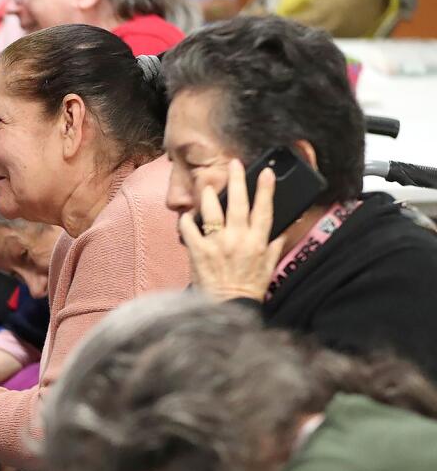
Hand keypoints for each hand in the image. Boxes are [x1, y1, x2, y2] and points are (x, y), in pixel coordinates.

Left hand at [179, 159, 285, 301]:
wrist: (229, 306)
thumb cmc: (250, 287)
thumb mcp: (269, 266)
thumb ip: (274, 246)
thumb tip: (283, 231)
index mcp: (258, 242)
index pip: (264, 210)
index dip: (266, 189)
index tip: (266, 172)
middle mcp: (238, 239)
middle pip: (239, 203)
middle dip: (237, 180)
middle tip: (234, 164)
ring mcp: (217, 244)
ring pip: (212, 211)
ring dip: (211, 196)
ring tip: (210, 187)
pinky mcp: (198, 251)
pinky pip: (189, 229)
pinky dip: (187, 220)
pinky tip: (188, 215)